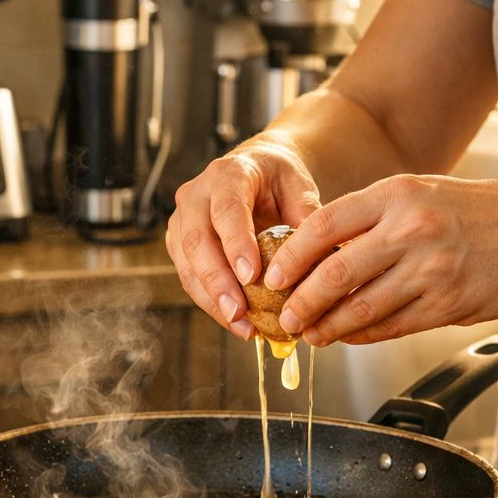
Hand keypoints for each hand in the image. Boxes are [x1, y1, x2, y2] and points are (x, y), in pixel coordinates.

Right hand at [165, 141, 321, 339]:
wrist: (255, 171)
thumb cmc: (278, 180)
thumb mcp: (299, 186)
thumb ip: (306, 215)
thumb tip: (319, 256)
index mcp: (228, 175)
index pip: (227, 210)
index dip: (236, 244)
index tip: (252, 276)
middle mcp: (196, 195)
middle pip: (197, 241)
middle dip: (217, 281)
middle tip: (239, 312)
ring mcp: (182, 221)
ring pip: (187, 265)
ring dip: (212, 300)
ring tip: (241, 326)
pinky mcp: (179, 245)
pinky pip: (189, 278)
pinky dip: (211, 303)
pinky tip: (236, 322)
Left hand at [264, 174, 497, 343]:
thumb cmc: (478, 210)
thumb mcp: (420, 192)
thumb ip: (371, 218)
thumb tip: (317, 253)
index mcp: (397, 194)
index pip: (323, 226)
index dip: (290, 256)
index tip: (272, 276)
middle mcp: (411, 230)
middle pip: (334, 273)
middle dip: (300, 301)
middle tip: (284, 315)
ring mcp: (431, 270)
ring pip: (360, 307)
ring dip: (327, 326)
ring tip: (308, 333)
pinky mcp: (449, 305)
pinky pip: (391, 326)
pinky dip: (362, 335)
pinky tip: (347, 336)